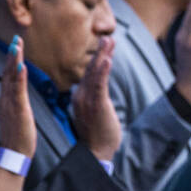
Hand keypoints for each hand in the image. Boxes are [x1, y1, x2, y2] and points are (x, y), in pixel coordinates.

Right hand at [0, 35, 36, 156]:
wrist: (15, 154)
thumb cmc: (19, 135)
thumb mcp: (18, 114)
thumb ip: (17, 101)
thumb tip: (18, 92)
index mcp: (8, 99)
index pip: (9, 75)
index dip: (12, 60)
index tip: (16, 45)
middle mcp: (6, 99)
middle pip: (8, 73)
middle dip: (12, 55)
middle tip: (16, 38)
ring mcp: (10, 104)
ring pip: (11, 79)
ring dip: (14, 61)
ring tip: (17, 46)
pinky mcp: (18, 111)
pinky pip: (18, 92)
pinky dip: (19, 79)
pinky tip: (22, 67)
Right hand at [72, 36, 121, 161]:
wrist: (94, 153)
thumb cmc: (96, 135)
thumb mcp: (95, 113)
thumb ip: (95, 99)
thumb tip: (97, 90)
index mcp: (81, 96)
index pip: (90, 74)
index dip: (97, 59)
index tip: (105, 45)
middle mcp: (82, 95)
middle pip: (91, 70)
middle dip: (101, 52)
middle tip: (108, 37)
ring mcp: (88, 100)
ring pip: (95, 74)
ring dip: (102, 56)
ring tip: (108, 41)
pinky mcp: (96, 105)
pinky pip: (99, 85)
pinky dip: (102, 71)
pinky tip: (107, 60)